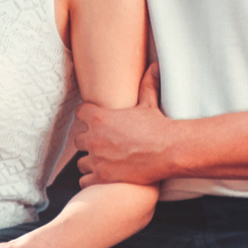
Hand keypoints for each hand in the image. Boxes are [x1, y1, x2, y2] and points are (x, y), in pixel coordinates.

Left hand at [78, 64, 174, 186]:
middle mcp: (94, 138)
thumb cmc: (159, 127)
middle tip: (100, 144)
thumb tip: (154, 67)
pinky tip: (102, 177)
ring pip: (81, 162)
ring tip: (102, 162)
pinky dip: (92, 180)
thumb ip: (146, 85)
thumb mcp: (149, 104)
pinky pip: (85, 181)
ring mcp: (97, 159)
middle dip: (88, 141)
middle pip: (78, 140)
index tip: (93, 122)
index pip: (80, 114)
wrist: (169, 151)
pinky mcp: (102, 177)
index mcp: (100, 118)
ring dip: (90, 162)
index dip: (87, 117)